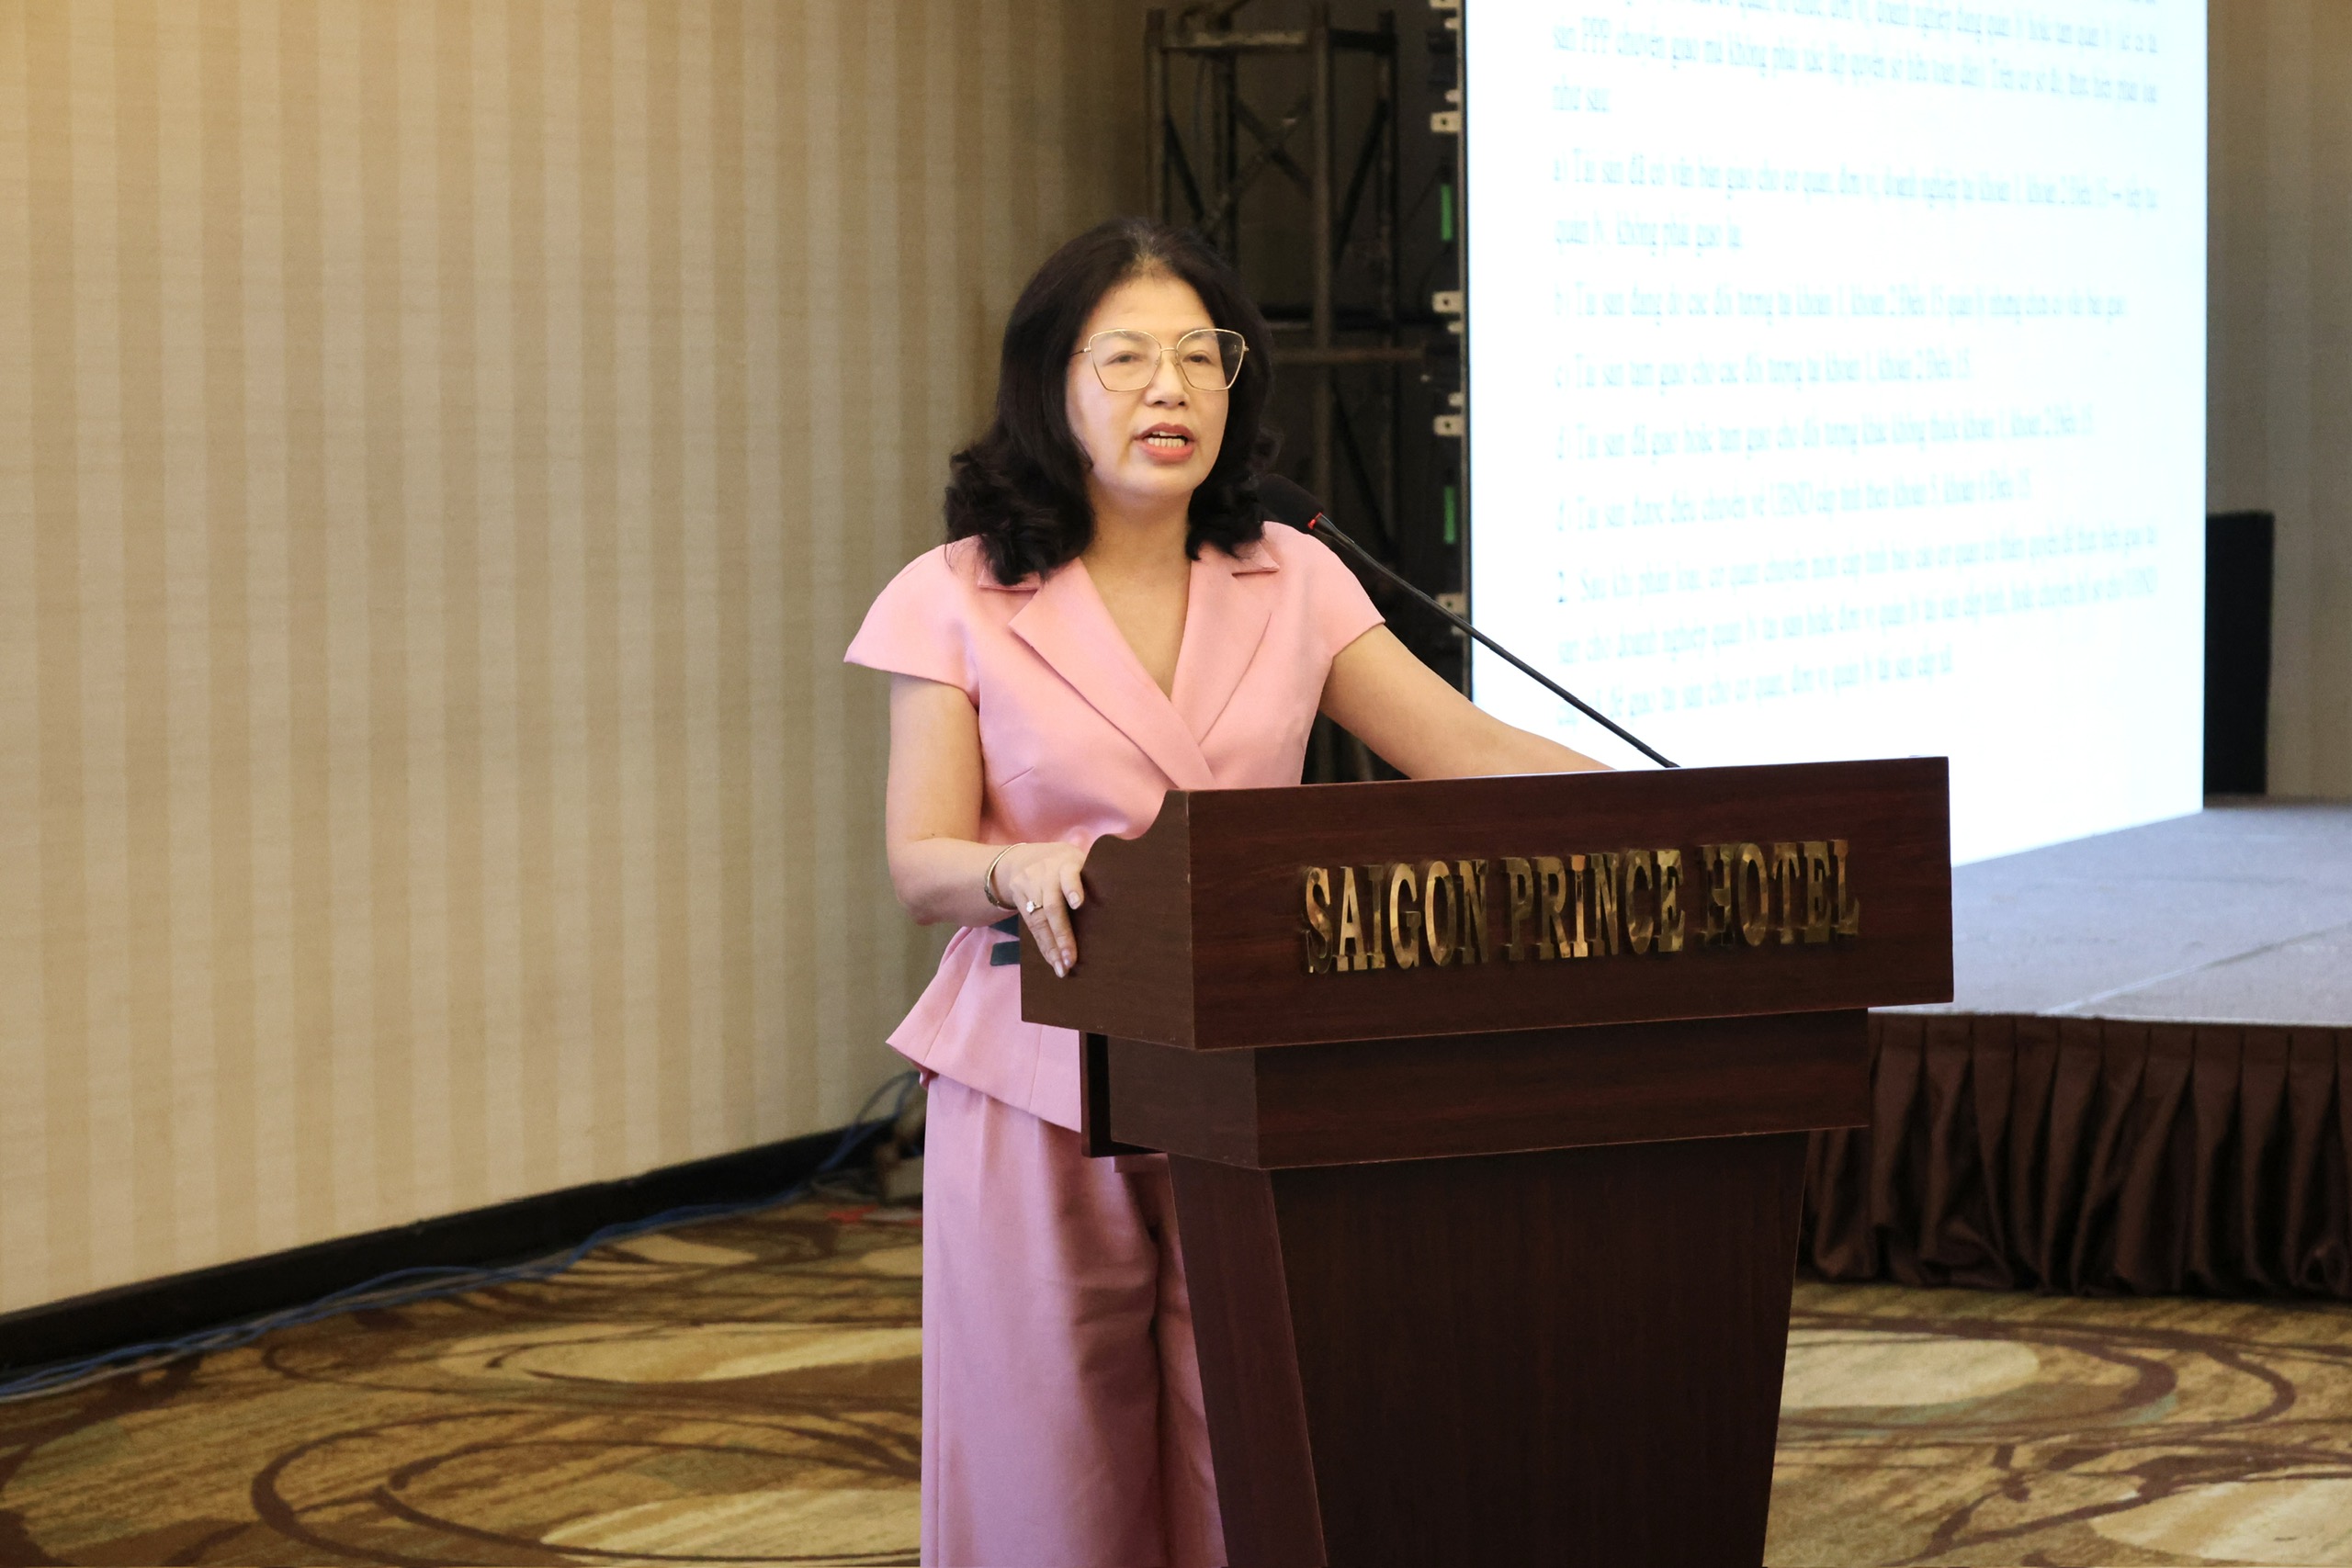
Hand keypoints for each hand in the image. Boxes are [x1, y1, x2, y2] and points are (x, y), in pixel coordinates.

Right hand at [994, 842, 1087, 976]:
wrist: (1026, 858)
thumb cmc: (1067, 867)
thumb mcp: (1079, 864)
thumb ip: (1092, 882)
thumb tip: (1118, 913)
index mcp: (1066, 863)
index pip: (1069, 875)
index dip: (1073, 888)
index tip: (1079, 904)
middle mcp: (1046, 874)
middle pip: (1052, 906)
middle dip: (1062, 934)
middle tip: (1071, 959)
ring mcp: (1030, 886)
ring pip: (1039, 920)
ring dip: (1051, 947)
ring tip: (1062, 968)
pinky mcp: (1019, 899)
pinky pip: (1031, 927)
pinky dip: (1044, 946)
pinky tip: (1053, 961)